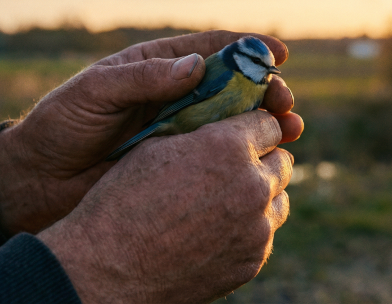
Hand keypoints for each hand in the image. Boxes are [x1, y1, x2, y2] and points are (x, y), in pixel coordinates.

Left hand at [0, 30, 303, 233]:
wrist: (37, 181)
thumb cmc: (61, 125)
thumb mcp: (95, 92)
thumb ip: (142, 79)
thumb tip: (196, 66)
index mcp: (157, 67)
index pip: (212, 49)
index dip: (248, 48)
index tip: (279, 53)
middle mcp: (176, 97)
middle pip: (234, 87)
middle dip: (266, 90)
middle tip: (285, 102)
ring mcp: (180, 132)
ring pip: (234, 124)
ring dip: (267, 124)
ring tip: (291, 130)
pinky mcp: (179, 166)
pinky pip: (218, 158)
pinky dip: (246, 157)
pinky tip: (268, 161)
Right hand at [37, 110, 292, 303]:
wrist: (109, 271)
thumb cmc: (122, 202)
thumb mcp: (153, 147)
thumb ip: (197, 131)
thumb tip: (218, 122)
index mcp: (227, 147)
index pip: (268, 123)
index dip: (253, 126)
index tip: (241, 132)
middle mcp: (251, 185)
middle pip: (282, 160)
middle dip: (261, 158)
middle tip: (234, 166)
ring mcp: (257, 227)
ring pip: (279, 198)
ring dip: (261, 193)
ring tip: (227, 198)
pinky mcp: (253, 259)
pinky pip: (265, 233)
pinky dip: (250, 227)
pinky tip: (218, 228)